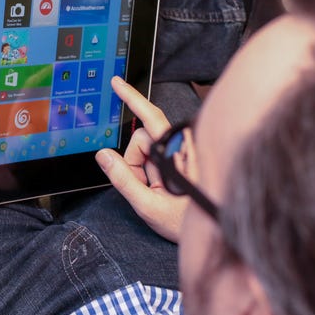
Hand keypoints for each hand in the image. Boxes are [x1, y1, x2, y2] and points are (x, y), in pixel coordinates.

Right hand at [95, 76, 189, 242]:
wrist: (211, 232)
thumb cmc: (185, 221)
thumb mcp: (148, 205)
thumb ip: (122, 179)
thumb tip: (103, 155)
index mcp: (178, 152)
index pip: (150, 119)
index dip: (132, 98)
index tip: (117, 83)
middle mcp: (181, 145)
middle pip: (141, 138)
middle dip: (135, 162)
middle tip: (145, 188)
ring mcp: (181, 150)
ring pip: (146, 147)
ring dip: (143, 169)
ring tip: (157, 191)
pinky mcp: (179, 155)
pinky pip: (154, 154)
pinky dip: (150, 170)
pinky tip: (160, 186)